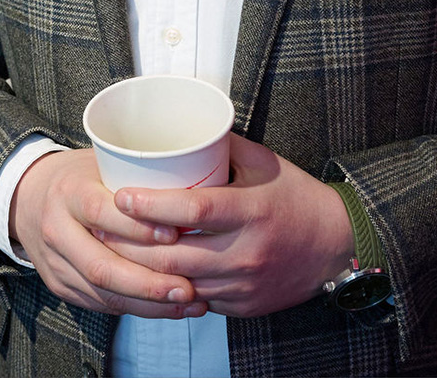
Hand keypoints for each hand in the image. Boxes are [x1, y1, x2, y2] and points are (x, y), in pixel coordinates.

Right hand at [9, 149, 204, 318]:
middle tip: (189, 288)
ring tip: (190, 303)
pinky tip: (169, 308)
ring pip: (103, 293)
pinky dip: (138, 309)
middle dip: (149, 283)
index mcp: (69, 192)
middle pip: (101, 266)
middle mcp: (57, 229)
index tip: (176, 234)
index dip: (138, 227)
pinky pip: (101, 304)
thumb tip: (197, 186)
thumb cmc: (79, 178)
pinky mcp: (60, 285)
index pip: (101, 212)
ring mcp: (55, 262)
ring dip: (150, 304)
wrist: (27, 198)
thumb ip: (137, 177)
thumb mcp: (101, 164)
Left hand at [111, 134, 355, 316]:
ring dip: (141, 269)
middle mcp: (247, 252)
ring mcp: (244, 284)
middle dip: (130, 242)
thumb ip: (220, 146)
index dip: (151, 204)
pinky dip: (168, 287)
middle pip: (175, 254)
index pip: (193, 209)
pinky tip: (144, 274)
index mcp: (251, 211)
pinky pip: (196, 299)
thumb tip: (176, 129)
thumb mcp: (264, 163)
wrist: (337, 245)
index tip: (121, 195)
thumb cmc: (295, 197)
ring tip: (111, 250)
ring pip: (179, 282)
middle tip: (99, 225)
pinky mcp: (243, 306)